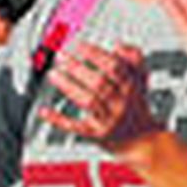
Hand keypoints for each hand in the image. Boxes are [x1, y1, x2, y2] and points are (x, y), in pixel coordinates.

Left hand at [38, 40, 157, 151]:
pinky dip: (58, 119)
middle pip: (99, 83)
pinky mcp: (95, 135)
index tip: (80, 46)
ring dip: (68, 86)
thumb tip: (118, 45)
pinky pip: (75, 126)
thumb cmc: (136, 109)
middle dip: (78, 67)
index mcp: (131, 88)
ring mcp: (108, 120)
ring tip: (54, 74)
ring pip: (87, 101)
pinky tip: (45, 111)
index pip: (114, 67)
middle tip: (62, 57)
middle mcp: (121, 104)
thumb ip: (133, 60)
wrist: (141, 141)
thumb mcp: (141, 81)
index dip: (96, 54)